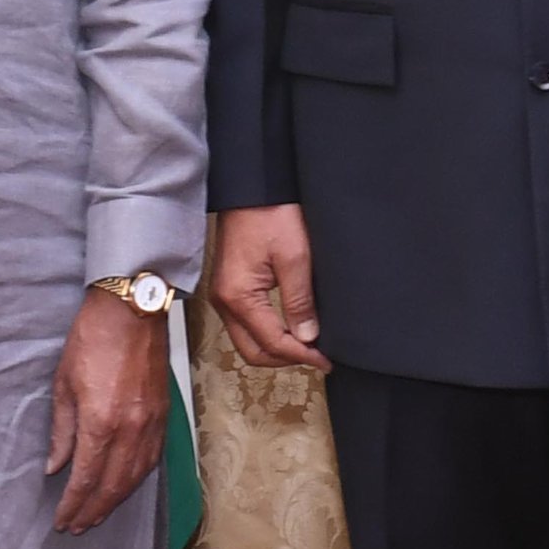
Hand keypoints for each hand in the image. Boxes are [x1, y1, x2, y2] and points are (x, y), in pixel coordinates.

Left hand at [48, 289, 172, 533]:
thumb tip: (57, 465)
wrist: (132, 311)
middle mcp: (131, 430)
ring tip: (98, 515)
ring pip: (135, 477)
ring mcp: (152, 424)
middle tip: (77, 527)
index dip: (72, 504)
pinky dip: (137, 479)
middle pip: (113, 486)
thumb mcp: (64, 385)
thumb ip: (62, 431)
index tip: (61, 520)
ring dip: (116, 501)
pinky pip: (152, 460)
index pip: (85, 479)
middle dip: (93, 510)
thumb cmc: (92, 341)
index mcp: (101, 423)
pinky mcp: (163, 416)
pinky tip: (125, 487)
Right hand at [211, 203, 326, 371]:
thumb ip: (300, 302)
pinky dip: (268, 333)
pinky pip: (246, 324)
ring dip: (277, 348)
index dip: (301, 355)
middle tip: (318, 356)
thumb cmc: (271, 214)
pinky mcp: (229, 288)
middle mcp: (224, 301)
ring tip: (309, 345)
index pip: (272, 343)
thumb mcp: (295, 258)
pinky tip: (292, 328)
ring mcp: (223, 296)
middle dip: (286, 359)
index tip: (326, 359)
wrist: (253, 189)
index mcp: (238, 297)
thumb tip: (307, 338)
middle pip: (254, 351)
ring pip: (248, 340)